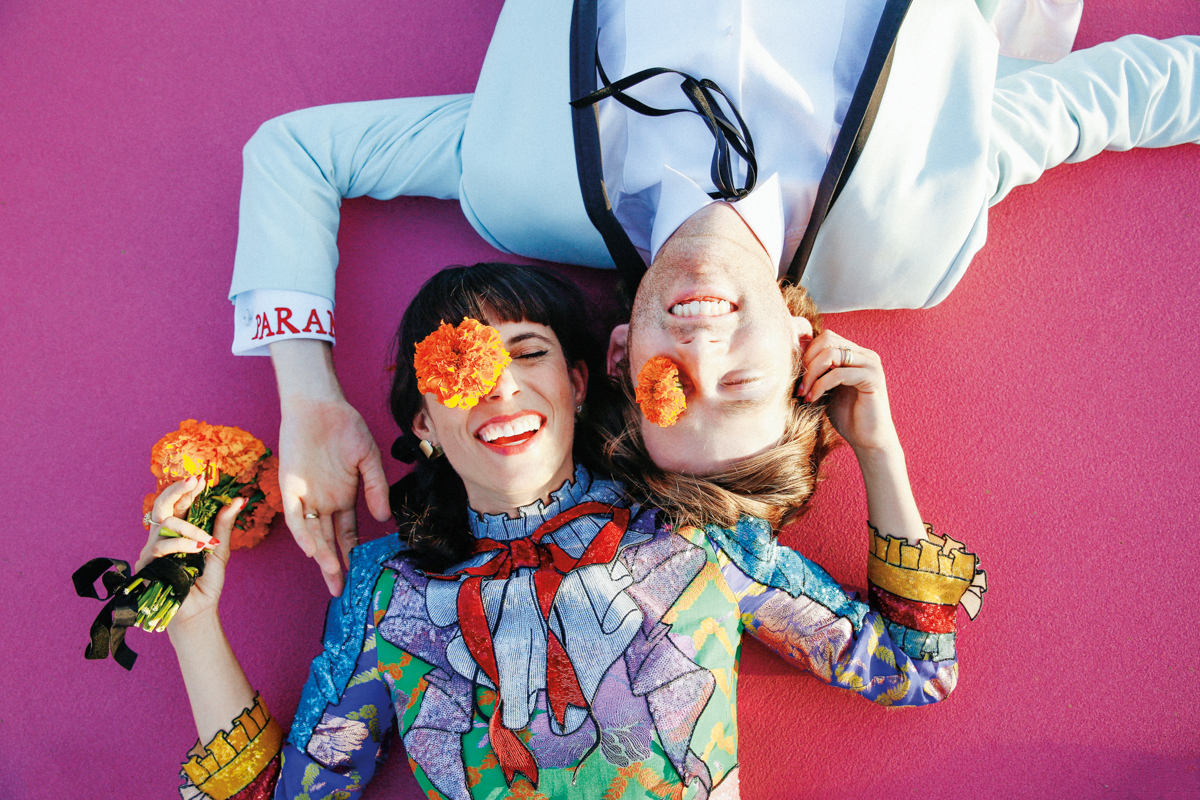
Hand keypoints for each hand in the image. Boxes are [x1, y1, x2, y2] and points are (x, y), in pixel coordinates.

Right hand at [136, 476, 245, 627]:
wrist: (198, 610)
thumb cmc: (206, 581)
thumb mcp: (219, 549)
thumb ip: (223, 524)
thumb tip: (239, 499)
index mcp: (179, 530)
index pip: (180, 504)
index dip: (187, 489)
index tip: (201, 478)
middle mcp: (163, 536)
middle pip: (162, 506)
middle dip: (177, 490)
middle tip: (194, 481)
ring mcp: (152, 549)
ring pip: (165, 525)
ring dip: (190, 529)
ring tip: (206, 542)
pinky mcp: (146, 564)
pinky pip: (161, 546)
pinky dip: (182, 545)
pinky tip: (197, 549)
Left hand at [278, 395, 390, 595]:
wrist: (319, 404)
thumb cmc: (345, 427)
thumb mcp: (369, 459)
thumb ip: (376, 487)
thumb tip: (383, 518)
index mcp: (343, 497)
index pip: (347, 533)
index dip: (353, 553)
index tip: (361, 573)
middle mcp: (323, 502)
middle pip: (328, 541)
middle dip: (334, 566)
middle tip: (341, 590)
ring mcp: (306, 496)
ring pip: (312, 533)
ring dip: (322, 554)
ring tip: (333, 574)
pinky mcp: (289, 487)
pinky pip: (295, 516)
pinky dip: (303, 533)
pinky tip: (312, 549)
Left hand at [799, 330, 899, 455]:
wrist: (868, 440)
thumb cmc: (846, 415)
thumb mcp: (825, 387)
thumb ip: (817, 370)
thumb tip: (791, 354)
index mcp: (855, 353)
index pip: (825, 337)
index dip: (806, 353)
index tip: (796, 376)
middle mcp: (865, 354)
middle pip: (827, 338)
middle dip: (807, 361)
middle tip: (799, 385)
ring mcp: (871, 364)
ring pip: (831, 354)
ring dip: (811, 374)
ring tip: (804, 393)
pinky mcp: (873, 378)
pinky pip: (838, 373)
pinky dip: (820, 385)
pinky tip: (813, 399)